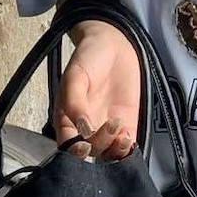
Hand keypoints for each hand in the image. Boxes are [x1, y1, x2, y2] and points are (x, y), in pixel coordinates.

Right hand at [54, 20, 140, 160]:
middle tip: (111, 123)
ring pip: (108, 152)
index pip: (68, 144)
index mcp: (68, 118)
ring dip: (115, 150)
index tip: (84, 144)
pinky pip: (126, 147)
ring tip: (121, 133)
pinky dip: (127, 150)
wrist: (114, 44)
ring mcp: (107, 127)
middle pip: (90, 150)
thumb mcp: (75, 77)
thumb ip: (74, 104)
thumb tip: (83, 130)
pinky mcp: (127, 125)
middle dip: (100, 144)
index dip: (74, 150)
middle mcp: (86, 127)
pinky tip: (128, 139)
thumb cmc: (89, 58)